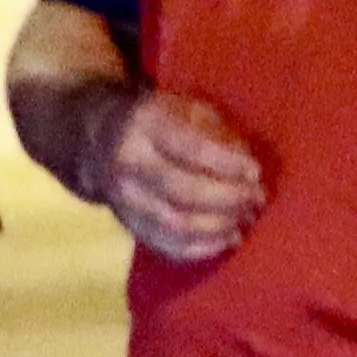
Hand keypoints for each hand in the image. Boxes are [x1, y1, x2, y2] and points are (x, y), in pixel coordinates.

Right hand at [89, 88, 268, 258]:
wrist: (100, 142)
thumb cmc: (158, 122)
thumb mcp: (186, 108)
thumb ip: (218, 132)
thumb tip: (247, 166)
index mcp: (145, 126)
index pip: (190, 148)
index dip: (227, 164)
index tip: (255, 172)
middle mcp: (130, 164)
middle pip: (183, 191)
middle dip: (228, 199)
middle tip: (256, 199)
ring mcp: (125, 200)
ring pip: (176, 225)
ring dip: (219, 227)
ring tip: (245, 220)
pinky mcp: (130, 226)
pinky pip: (168, 246)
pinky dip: (203, 248)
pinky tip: (227, 239)